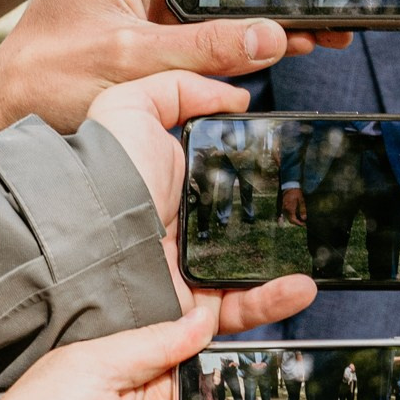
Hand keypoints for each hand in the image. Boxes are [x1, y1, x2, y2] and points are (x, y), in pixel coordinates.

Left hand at [81, 69, 321, 330]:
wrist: (84, 232)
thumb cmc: (101, 172)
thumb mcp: (131, 107)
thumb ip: (178, 89)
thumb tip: (233, 96)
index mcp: (174, 190)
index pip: (228, 186)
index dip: (260, 179)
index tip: (292, 171)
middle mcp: (183, 234)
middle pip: (246, 232)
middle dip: (284, 227)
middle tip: (311, 216)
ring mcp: (190, 273)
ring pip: (252, 276)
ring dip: (288, 271)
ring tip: (315, 258)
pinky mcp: (192, 308)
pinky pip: (241, 309)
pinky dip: (274, 302)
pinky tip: (300, 286)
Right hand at [280, 185, 306, 223]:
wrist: (289, 186)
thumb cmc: (296, 193)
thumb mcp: (301, 201)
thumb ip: (302, 210)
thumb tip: (304, 218)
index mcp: (289, 209)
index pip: (293, 220)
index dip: (299, 224)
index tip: (304, 225)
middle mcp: (285, 210)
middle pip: (290, 220)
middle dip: (297, 223)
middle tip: (304, 223)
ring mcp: (283, 208)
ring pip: (288, 218)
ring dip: (294, 220)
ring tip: (301, 220)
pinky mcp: (283, 207)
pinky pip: (287, 215)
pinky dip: (291, 217)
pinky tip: (296, 216)